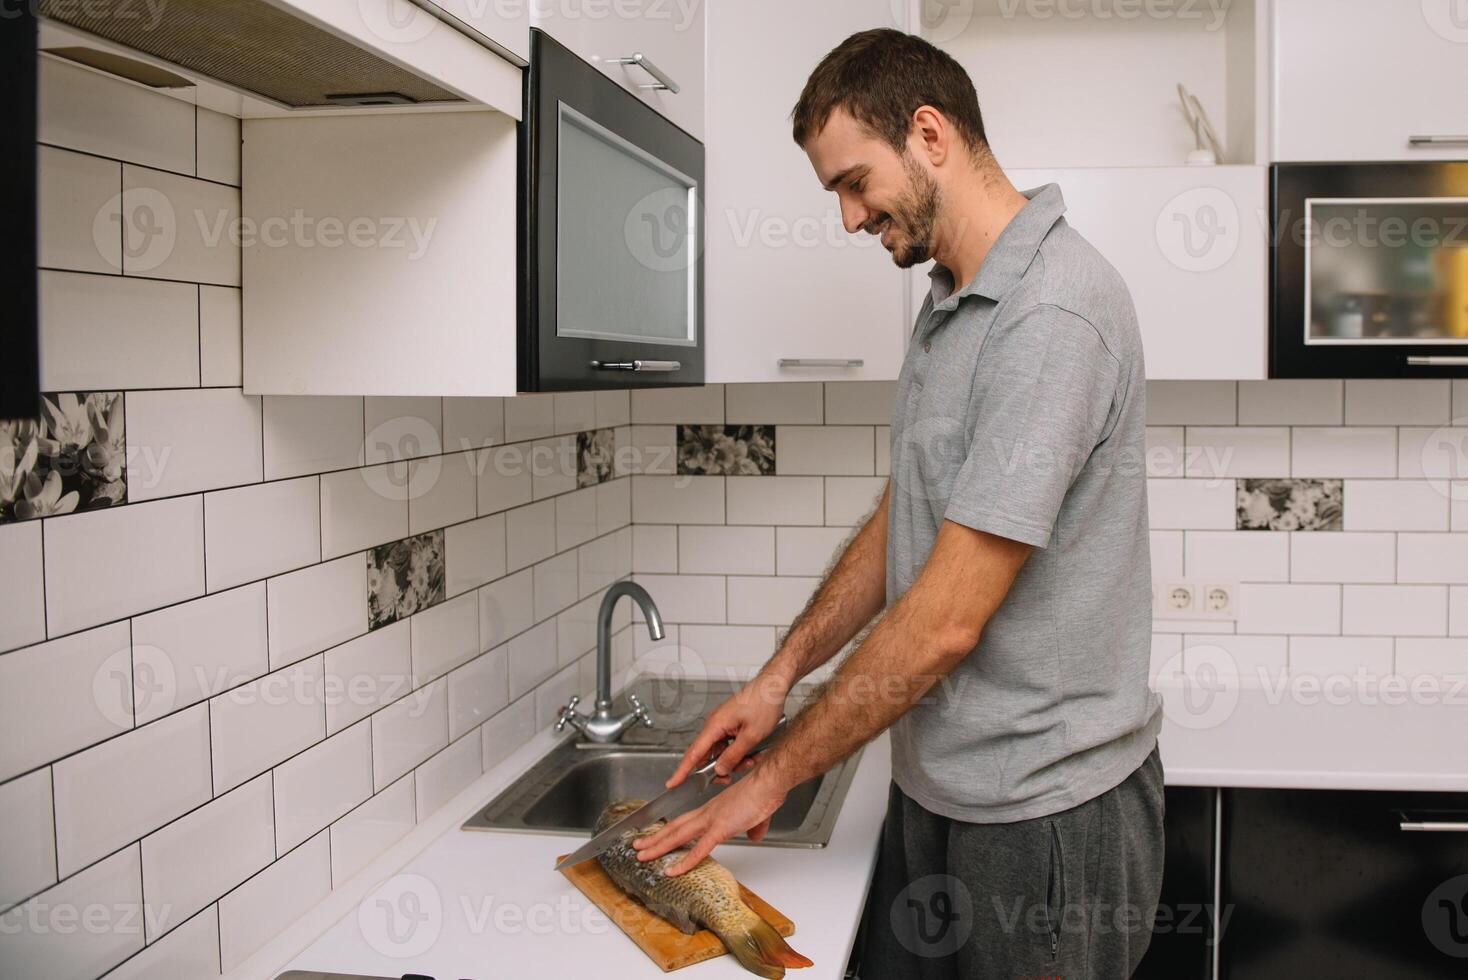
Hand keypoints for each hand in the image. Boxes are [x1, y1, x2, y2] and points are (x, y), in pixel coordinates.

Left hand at [633, 769, 787, 875]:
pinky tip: (673, 870)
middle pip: (674, 827)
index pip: (684, 821)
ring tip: (643, 855)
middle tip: (638, 846)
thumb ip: (753, 827)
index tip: (656, 837)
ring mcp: (711, 820)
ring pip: (678, 835)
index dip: (668, 830)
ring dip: (658, 846)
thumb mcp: (757, 815)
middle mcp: (707, 813)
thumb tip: (754, 835)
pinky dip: (685, 861)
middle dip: (654, 838)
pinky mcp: (720, 828)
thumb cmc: (765, 792)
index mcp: (713, 809)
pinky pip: (699, 849)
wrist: (769, 781)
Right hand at [665, 673, 789, 788]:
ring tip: (751, 759)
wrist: (773, 686)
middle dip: (718, 769)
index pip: (693, 753)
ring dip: (733, 760)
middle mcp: (714, 724)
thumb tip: (719, 769)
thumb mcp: (751, 736)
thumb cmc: (764, 703)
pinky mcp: (730, 723)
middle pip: (706, 755)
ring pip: (720, 751)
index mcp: (715, 725)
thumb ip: (733, 755)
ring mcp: (722, 723)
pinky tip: (752, 752)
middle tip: (729, 778)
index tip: (672, 783)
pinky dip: (737, 751)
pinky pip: (728, 743)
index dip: (681, 771)